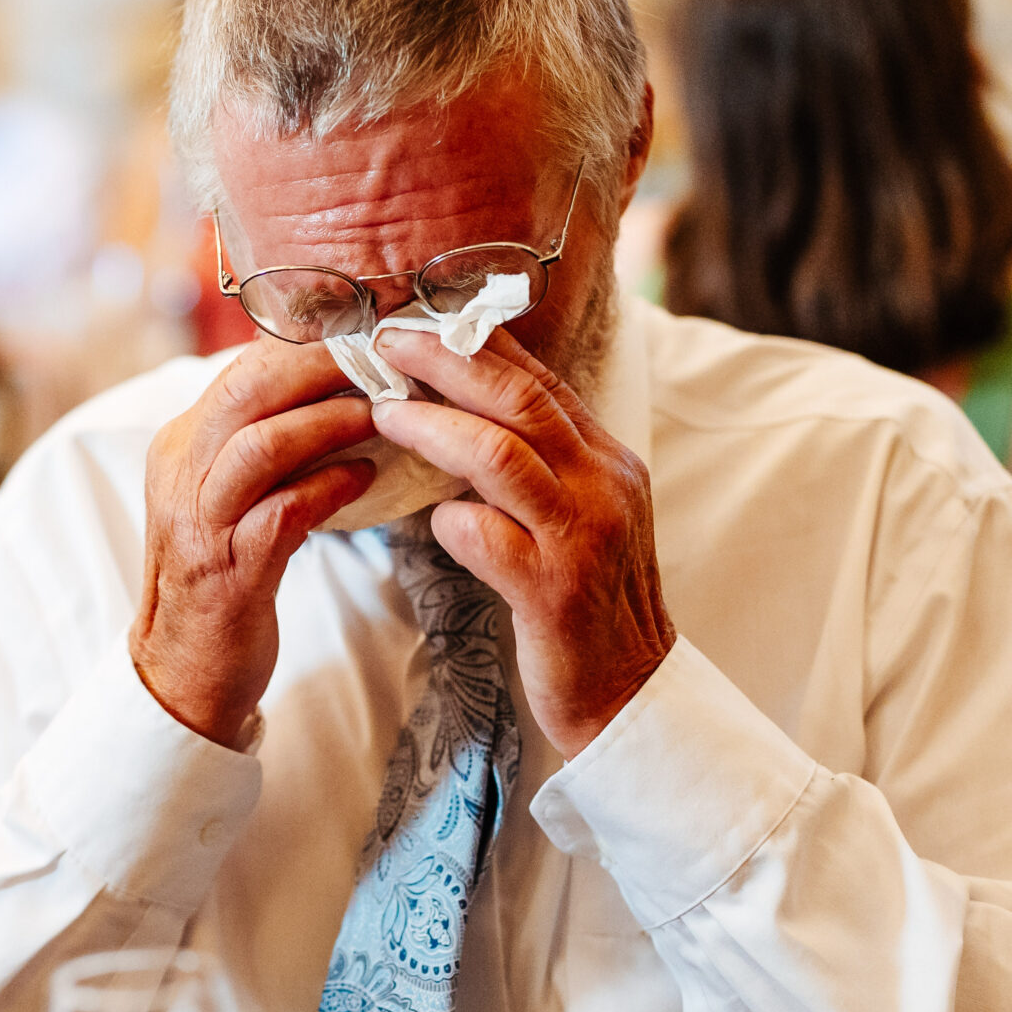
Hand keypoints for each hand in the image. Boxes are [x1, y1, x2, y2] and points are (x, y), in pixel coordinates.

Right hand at [132, 339, 378, 743]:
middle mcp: (181, 474)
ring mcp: (200, 522)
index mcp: (180, 446)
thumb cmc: (223, 575)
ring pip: (261, 445)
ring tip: (382, 412)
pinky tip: (368, 478)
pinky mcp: (229, 570)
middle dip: (320, 366)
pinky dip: (331, 486)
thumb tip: (336, 393)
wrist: (183, 669)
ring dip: (330, 422)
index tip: (366, 335)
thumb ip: (264, 445)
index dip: (306, 346)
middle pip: (246, 390)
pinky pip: (284, 512)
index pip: (241, 370)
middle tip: (383, 358)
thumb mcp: (229, 495)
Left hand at [374, 328, 674, 754]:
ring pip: (502, 455)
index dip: (475, 342)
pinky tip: (431, 524)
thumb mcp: (572, 515)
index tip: (417, 318)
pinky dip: (452, 523)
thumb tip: (465, 405)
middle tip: (387, 341)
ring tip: (382, 411)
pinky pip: (488, 537)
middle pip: (520, 398)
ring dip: (434, 427)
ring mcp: (583, 536)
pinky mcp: (555, 591)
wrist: (629, 693)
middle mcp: (605, 485)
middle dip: (446, 360)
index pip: (539, 379)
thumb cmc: (584, 602)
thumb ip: (534, 463)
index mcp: (607, 460)